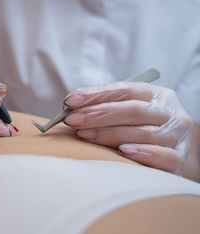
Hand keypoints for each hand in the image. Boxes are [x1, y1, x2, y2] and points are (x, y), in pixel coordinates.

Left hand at [63, 82, 192, 172]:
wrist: (166, 154)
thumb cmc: (136, 129)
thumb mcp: (124, 112)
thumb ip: (103, 107)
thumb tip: (69, 108)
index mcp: (156, 94)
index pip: (125, 90)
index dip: (96, 95)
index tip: (70, 101)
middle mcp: (170, 112)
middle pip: (133, 110)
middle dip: (98, 114)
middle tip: (72, 120)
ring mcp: (177, 136)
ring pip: (144, 133)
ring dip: (110, 134)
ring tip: (84, 135)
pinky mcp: (179, 159)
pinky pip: (164, 156)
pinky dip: (143, 153)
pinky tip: (122, 151)